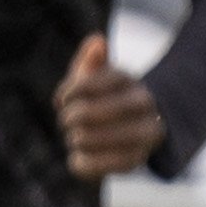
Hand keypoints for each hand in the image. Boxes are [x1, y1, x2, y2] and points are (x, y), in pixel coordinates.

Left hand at [58, 34, 165, 177]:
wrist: (142, 128)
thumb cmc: (108, 98)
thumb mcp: (99, 75)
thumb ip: (91, 59)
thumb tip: (97, 41)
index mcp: (129, 80)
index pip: (87, 85)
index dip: (68, 94)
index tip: (63, 101)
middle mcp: (141, 106)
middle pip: (85, 114)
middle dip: (69, 118)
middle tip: (67, 122)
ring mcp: (142, 135)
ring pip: (87, 138)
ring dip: (74, 139)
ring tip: (75, 138)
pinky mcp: (135, 161)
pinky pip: (94, 165)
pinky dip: (79, 162)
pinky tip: (78, 157)